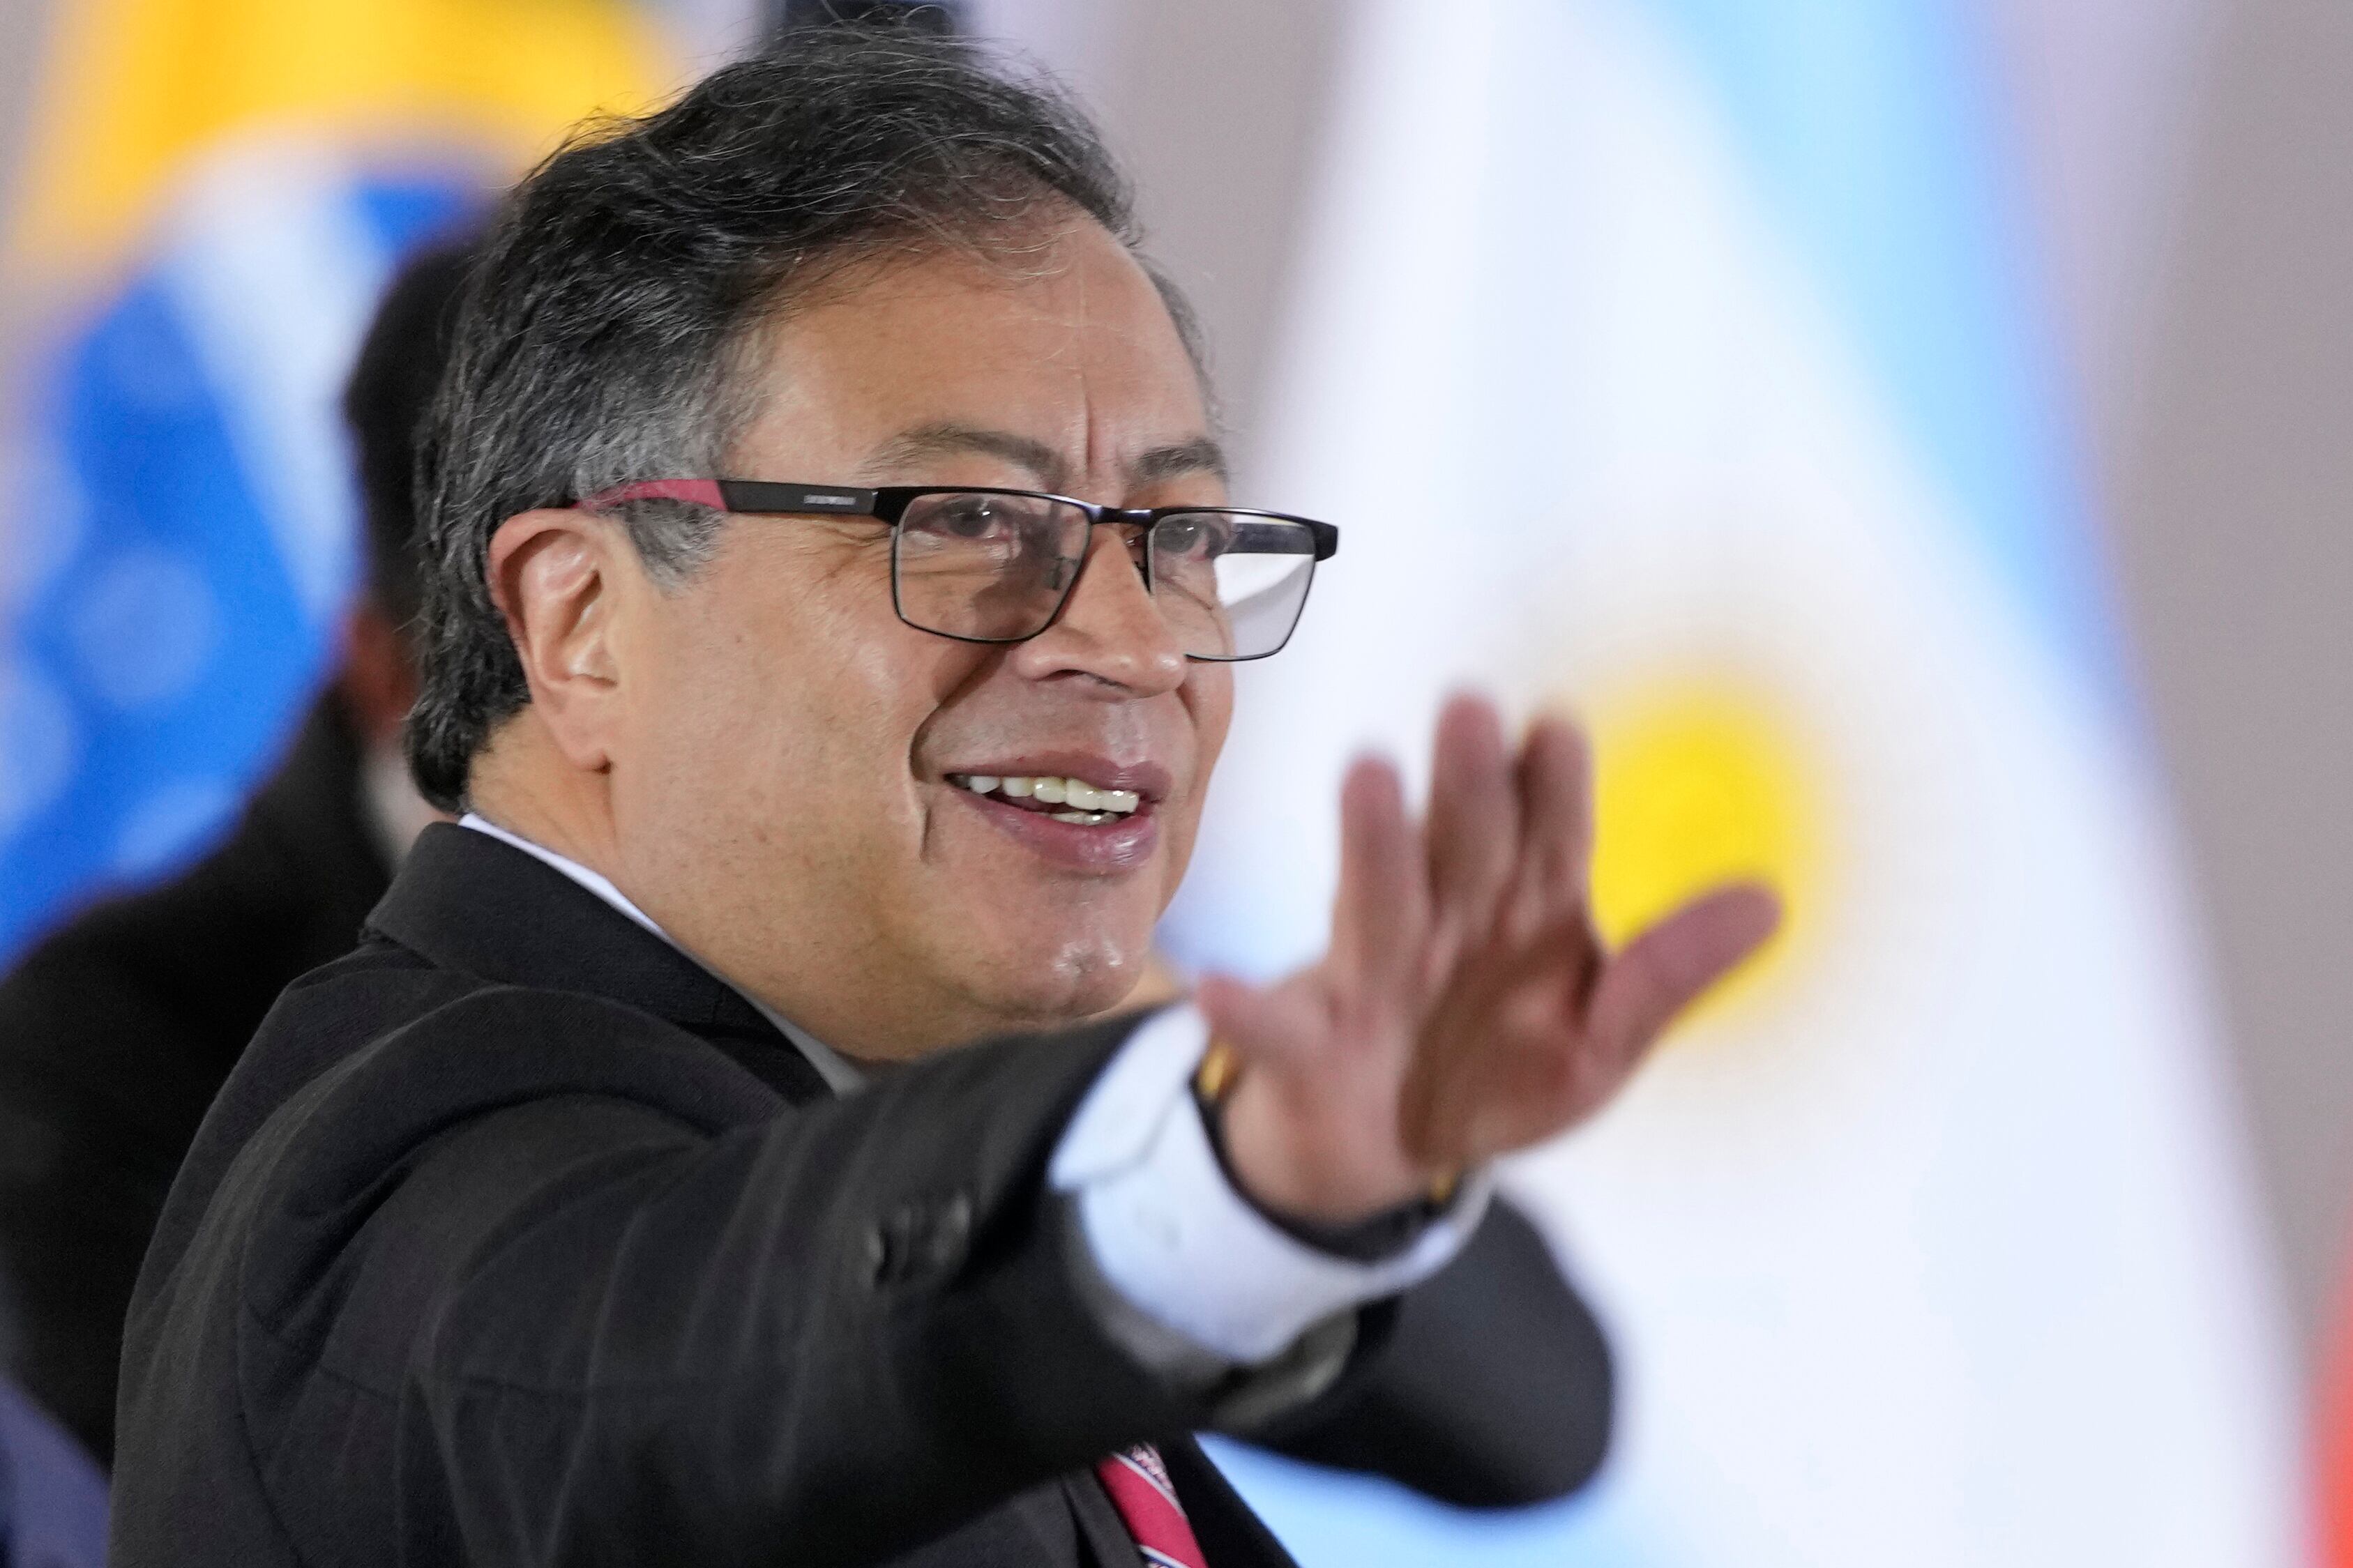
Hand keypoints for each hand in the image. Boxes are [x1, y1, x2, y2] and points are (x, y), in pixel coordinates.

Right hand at [1198, 694, 1779, 1225]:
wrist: (1386, 1154)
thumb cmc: (1497, 1073)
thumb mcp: (1601, 1040)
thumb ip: (1669, 975)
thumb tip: (1773, 899)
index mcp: (1524, 912)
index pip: (1548, 837)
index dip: (1552, 787)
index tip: (1556, 728)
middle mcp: (1447, 924)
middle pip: (1464, 847)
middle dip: (1470, 783)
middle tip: (1470, 707)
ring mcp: (1375, 979)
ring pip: (1377, 905)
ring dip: (1373, 843)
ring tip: (1367, 774)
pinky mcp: (1314, 1046)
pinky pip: (1278, 1028)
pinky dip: (1246, 1011)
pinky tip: (1216, 989)